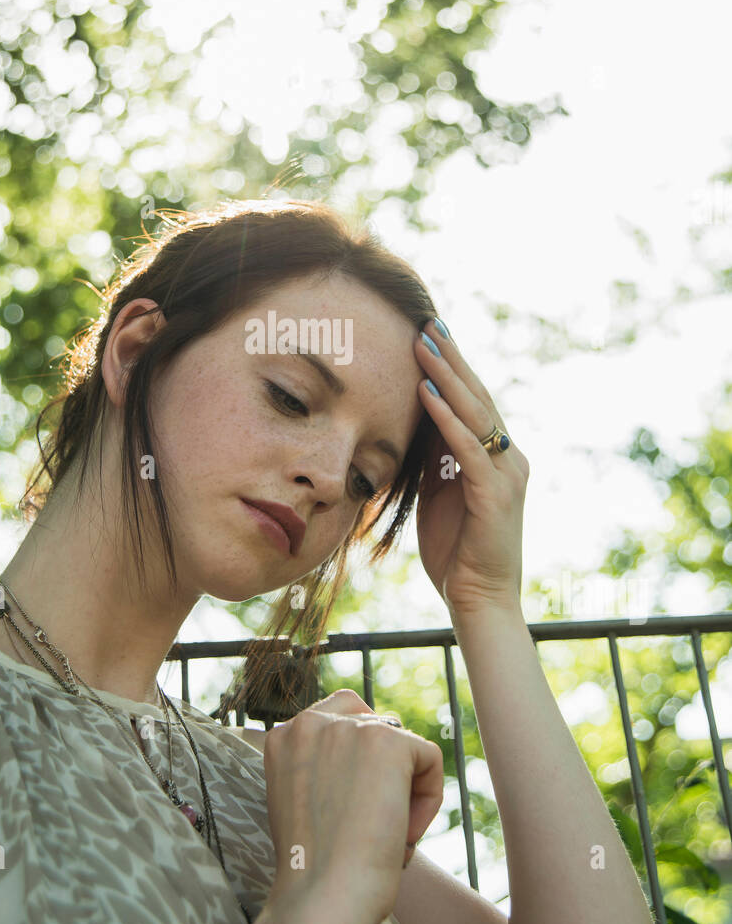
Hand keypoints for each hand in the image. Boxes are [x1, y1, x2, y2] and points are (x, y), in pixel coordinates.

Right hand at [264, 689, 443, 923]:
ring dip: (404, 792)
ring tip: (387, 836)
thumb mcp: (300, 804)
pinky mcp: (387, 740)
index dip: (358, 762)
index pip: (338, 720)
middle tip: (371, 824)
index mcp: (281, 737)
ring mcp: (348, 728)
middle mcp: (309, 722)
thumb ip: (320, 770)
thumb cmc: (314, 869)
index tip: (352, 808)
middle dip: (384, 774)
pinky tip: (403, 834)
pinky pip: (428, 758)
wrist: (323, 896)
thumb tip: (366, 763)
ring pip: (403, 748)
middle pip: (375, 726)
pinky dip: (428, 800)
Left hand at [414, 318, 528, 617]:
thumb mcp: (438, 493)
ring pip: (475, 414)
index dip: (452, 368)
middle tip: (428, 322)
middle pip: (478, 397)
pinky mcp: (495, 495)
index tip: (429, 334)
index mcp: (496, 458)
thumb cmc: (456, 552)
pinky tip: (425, 393)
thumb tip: (414, 423)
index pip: (473, 402)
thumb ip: (433, 459)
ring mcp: (505, 475)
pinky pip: (466, 449)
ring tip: (424, 343)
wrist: (479, 601)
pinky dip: (445, 419)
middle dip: (451, 359)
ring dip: (447, 377)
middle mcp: (508, 459)